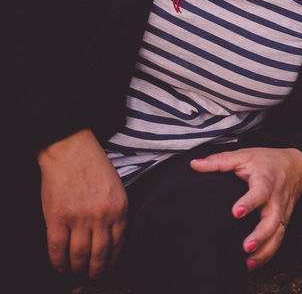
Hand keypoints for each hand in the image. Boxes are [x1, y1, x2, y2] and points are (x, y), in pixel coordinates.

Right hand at [37, 129, 127, 278]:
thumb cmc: (95, 166)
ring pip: (79, 253)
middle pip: (100, 253)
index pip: (118, 243)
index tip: (109, 267)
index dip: (112, 259)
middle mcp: (101, 216)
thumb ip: (116, 210)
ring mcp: (78, 218)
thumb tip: (113, 234)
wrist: (71, 151)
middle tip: (94, 275)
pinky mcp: (57, 218)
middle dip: (97, 268)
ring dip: (78, 266)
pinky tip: (60, 265)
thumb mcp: (117, 188)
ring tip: (77, 270)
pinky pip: (57, 247)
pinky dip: (58, 260)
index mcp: (119, 208)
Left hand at [190, 147, 301, 270]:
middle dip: (261, 235)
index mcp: (266, 180)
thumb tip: (193, 164)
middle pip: (274, 219)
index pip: (261, 192)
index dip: (250, 202)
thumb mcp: (244, 155)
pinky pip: (278, 240)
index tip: (236, 212)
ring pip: (278, 234)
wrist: (298, 166)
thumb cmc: (267, 161)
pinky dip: (267, 255)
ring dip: (265, 251)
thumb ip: (220, 161)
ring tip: (248, 264)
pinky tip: (251, 265)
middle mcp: (276, 199)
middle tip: (245, 247)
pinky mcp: (283, 222)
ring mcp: (282, 212)